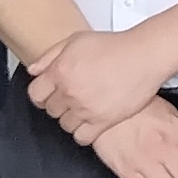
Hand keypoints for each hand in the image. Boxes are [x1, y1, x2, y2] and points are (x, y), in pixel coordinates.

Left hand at [26, 25, 164, 145]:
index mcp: (60, 71)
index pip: (35, 94)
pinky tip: (90, 123)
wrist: (144, 56)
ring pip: (65, 125)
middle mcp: (70, 92)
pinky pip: (82, 137)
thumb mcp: (76, 40)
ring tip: (83, 109)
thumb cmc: (114, 46)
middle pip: (51, 110)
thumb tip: (34, 70)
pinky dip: (83, 133)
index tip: (49, 94)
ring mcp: (85, 108)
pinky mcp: (103, 121)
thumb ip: (50, 55)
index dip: (42, 94)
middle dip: (59, 104)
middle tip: (71, 98)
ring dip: (71, 119)